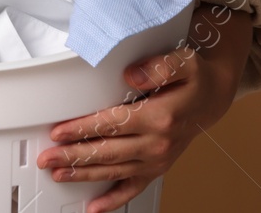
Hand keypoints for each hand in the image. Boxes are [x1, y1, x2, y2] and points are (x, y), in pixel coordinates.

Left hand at [35, 4, 251, 212]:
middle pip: (107, 152)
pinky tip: (94, 207)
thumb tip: (132, 75)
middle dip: (73, 156)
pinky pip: (133, 188)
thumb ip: (158, 67)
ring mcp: (157, 159)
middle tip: (47, 158)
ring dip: (84, 174)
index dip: (83, 129)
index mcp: (160, 116)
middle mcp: (158, 143)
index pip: (112, 124)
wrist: (213, 98)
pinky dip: (113, 200)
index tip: (59, 132)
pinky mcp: (157, 168)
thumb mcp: (183, 62)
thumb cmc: (194, 79)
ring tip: (58, 174)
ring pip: (114, 170)